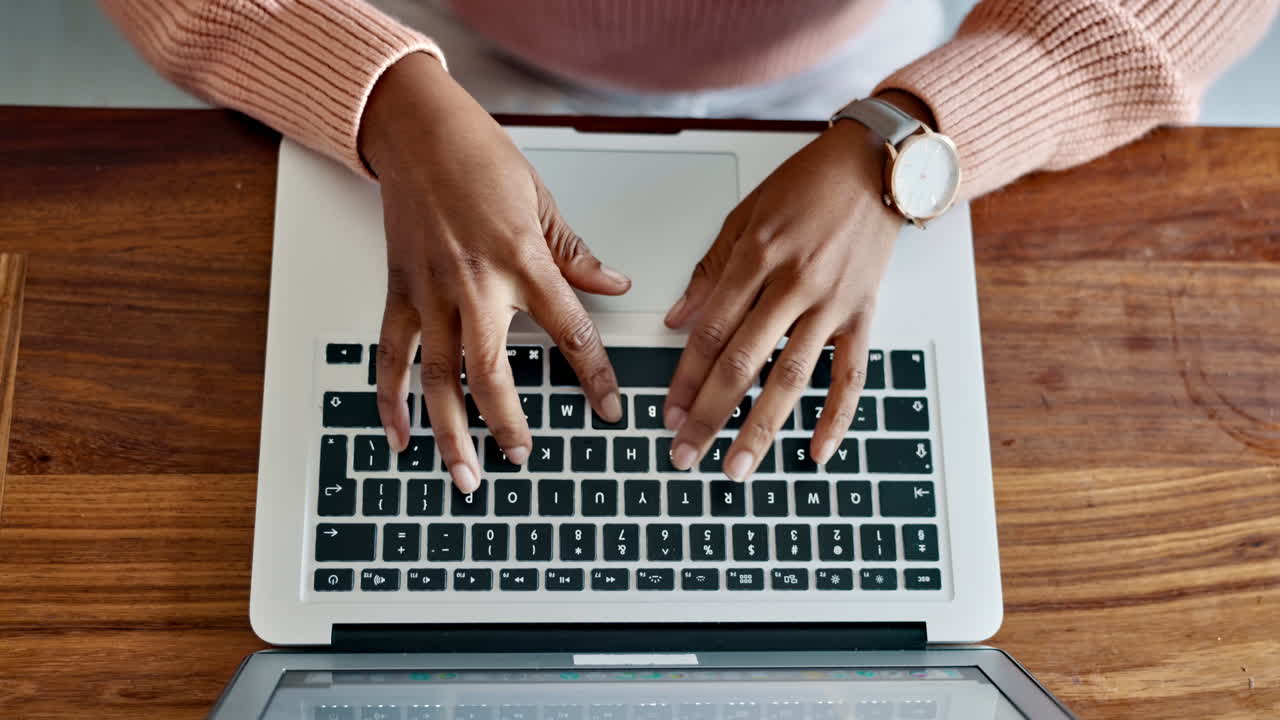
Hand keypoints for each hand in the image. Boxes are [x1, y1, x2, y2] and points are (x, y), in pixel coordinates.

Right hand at [359, 53, 627, 491]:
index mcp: (521, 261)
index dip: (595, 377)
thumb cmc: (477, 157)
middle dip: (507, 423)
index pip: (569, 333)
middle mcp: (474, 284)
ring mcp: (430, 293)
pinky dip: (392, 400)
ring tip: (464, 473)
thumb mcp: (542, 202)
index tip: (609, 409)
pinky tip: (400, 435)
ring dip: (450, 431)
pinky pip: (391, 356)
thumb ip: (575, 255)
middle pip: (491, 374)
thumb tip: (613, 287)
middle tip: (522, 456)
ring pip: (438, 378)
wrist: (416, 131)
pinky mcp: (398, 292)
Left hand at [662, 115, 905, 481]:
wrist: (875, 165)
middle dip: (709, 414)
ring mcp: (832, 302)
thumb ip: (710, 272)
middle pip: (743, 361)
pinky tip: (816, 451)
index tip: (667, 413)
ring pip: (792, 377)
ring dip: (761, 427)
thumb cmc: (807, 186)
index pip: (710, 332)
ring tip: (737, 465)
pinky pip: (851, 374)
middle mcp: (794, 282)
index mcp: (756, 256)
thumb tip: (676, 321)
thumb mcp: (745, 216)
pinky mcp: (863, 313)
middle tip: (684, 452)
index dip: (684, 378)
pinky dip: (835, 416)